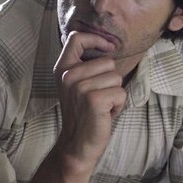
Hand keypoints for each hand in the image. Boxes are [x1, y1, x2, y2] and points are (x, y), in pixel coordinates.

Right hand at [54, 31, 126, 166]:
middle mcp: (68, 76)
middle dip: (110, 80)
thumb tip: (106, 44)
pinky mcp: (94, 100)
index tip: (107, 48)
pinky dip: (118, 105)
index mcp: (62, 69)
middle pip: (108, 61)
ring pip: (116, 77)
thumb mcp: (75, 85)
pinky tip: (105, 114)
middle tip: (98, 98)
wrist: (76, 145)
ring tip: (101, 106)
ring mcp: (80, 87)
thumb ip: (84, 65)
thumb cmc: (82, 114)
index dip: (96, 39)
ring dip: (114, 94)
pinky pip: (120, 93)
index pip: (76, 38)